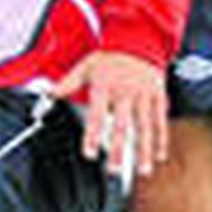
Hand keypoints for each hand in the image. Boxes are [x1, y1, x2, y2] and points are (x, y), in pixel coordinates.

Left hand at [52, 50, 169, 183]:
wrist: (138, 40)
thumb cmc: (110, 57)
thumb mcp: (86, 66)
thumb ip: (68, 82)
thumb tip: (50, 94)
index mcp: (104, 86)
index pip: (96, 115)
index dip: (92, 135)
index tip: (89, 153)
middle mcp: (124, 92)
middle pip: (122, 125)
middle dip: (118, 150)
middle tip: (114, 170)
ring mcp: (143, 95)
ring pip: (144, 126)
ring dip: (144, 150)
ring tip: (143, 171)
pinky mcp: (157, 96)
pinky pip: (160, 120)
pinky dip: (160, 139)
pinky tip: (159, 155)